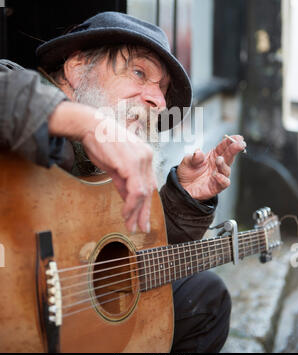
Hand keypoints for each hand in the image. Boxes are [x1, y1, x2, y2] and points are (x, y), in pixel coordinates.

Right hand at [49, 101, 156, 233]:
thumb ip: (124, 182)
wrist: (90, 126)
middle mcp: (147, 157)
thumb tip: (128, 200)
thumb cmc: (101, 142)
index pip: (149, 184)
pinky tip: (126, 214)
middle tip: (141, 228)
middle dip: (144, 212)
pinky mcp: (132, 164)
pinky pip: (136, 191)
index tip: (142, 219)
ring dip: (136, 212)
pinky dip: (131, 205)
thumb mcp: (115, 165)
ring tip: (131, 225)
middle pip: (150, 191)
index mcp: (145, 156)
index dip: (146, 204)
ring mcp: (141, 160)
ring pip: (144, 193)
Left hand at [176, 135, 245, 199]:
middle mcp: (218, 165)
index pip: (224, 147)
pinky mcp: (216, 186)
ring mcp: (219, 175)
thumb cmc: (187, 173)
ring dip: (224, 164)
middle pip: (229, 156)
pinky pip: (224, 183)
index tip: (238, 137)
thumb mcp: (187, 161)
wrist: (182, 188)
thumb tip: (198, 152)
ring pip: (227, 169)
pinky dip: (222, 179)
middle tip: (240, 144)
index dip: (231, 141)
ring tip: (219, 160)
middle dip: (235, 149)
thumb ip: (194, 157)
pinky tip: (217, 175)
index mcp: (213, 156)